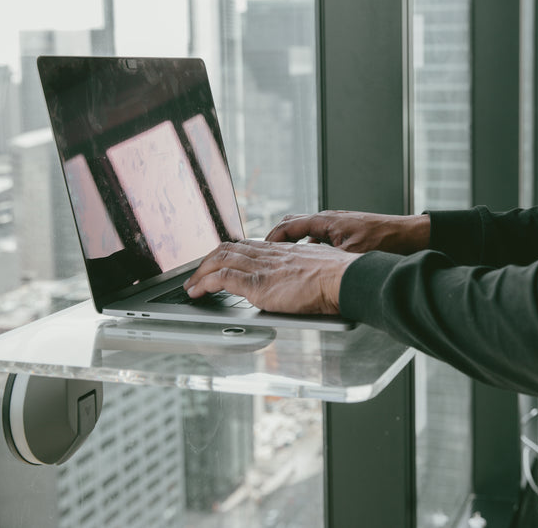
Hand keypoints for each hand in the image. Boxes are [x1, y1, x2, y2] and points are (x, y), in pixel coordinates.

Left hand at [182, 239, 359, 315]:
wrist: (345, 279)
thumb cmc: (340, 279)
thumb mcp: (318, 270)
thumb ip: (304, 273)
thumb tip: (304, 284)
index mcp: (283, 250)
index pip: (247, 245)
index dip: (228, 252)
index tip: (219, 260)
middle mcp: (269, 254)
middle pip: (229, 248)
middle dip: (208, 260)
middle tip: (198, 273)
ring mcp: (262, 267)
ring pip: (220, 259)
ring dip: (200, 272)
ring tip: (191, 285)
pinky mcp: (258, 284)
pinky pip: (222, 278)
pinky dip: (204, 283)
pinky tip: (197, 293)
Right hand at [266, 210, 430, 254]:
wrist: (409, 236)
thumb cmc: (385, 241)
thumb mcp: (351, 255)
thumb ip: (326, 260)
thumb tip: (307, 272)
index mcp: (326, 221)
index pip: (288, 226)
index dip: (272, 239)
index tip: (261, 251)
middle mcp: (329, 220)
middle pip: (292, 224)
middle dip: (277, 239)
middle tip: (266, 254)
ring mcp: (337, 224)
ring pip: (306, 231)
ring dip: (294, 244)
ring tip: (285, 261)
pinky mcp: (345, 232)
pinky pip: (319, 237)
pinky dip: (310, 248)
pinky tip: (313, 264)